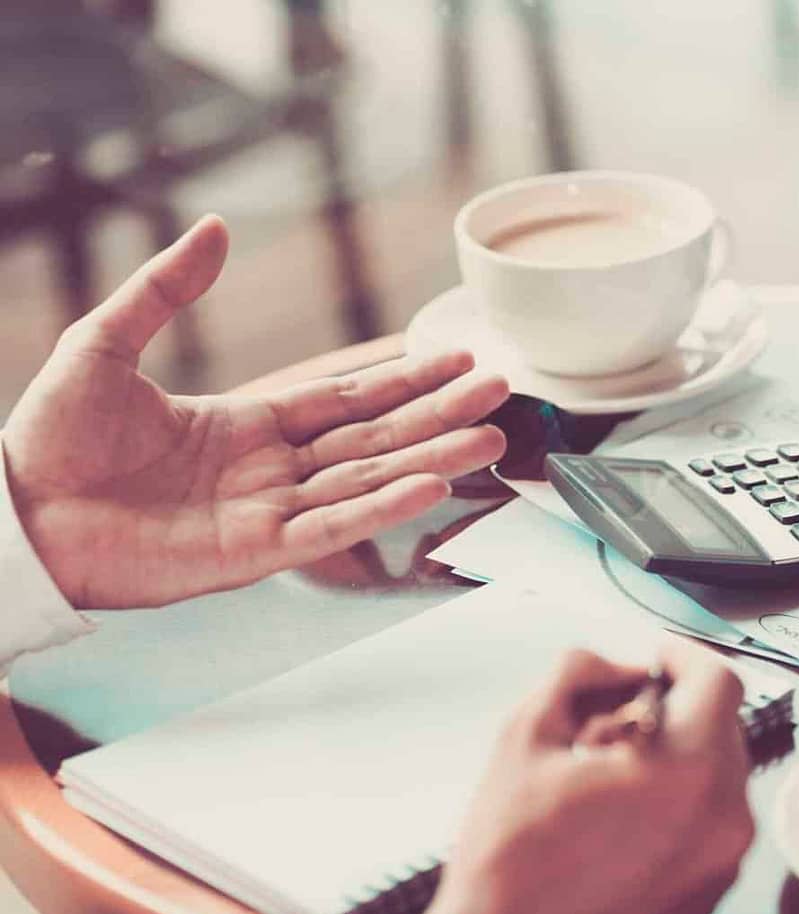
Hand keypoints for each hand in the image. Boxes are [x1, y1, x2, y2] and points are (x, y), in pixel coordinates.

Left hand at [1, 216, 509, 608]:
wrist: (16, 515)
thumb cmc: (48, 438)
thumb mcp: (104, 343)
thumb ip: (166, 289)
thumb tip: (212, 227)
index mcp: (246, 423)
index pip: (346, 396)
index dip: (404, 377)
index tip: (457, 360)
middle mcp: (270, 470)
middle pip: (375, 436)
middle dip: (439, 414)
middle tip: (501, 392)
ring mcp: (269, 513)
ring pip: (369, 480)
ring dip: (431, 459)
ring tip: (489, 439)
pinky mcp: (255, 553)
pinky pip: (332, 528)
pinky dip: (382, 507)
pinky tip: (429, 484)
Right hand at [429, 641, 752, 913]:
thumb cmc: (507, 861)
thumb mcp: (524, 736)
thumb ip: (578, 674)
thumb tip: (615, 665)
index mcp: (690, 770)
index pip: (718, 680)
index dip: (681, 656)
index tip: (651, 658)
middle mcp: (725, 817)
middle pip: (720, 727)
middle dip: (670, 710)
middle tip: (604, 724)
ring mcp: (723, 864)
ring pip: (717, 777)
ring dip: (674, 759)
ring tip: (602, 782)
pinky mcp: (710, 898)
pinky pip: (709, 825)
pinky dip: (677, 807)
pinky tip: (615, 825)